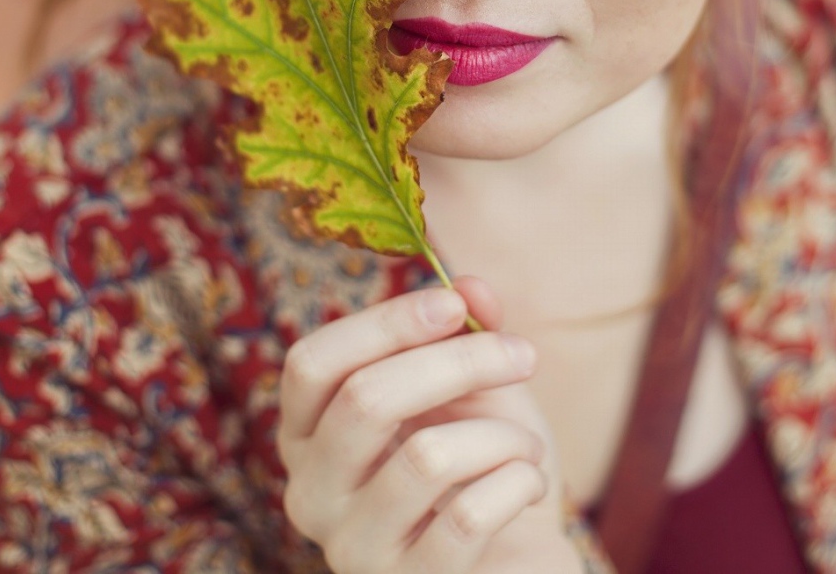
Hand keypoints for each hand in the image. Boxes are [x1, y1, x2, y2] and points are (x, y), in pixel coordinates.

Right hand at [277, 276, 581, 573]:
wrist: (517, 560)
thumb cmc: (483, 466)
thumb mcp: (475, 387)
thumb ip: (466, 332)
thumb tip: (473, 289)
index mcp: (307, 436)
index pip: (312, 364)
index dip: (384, 323)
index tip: (454, 304)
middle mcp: (311, 494)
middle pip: (366, 400)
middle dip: (460, 362)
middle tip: (523, 356)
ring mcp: (352, 550)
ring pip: (428, 457)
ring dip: (504, 436)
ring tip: (525, 447)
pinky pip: (469, 517)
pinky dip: (518, 483)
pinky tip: (528, 486)